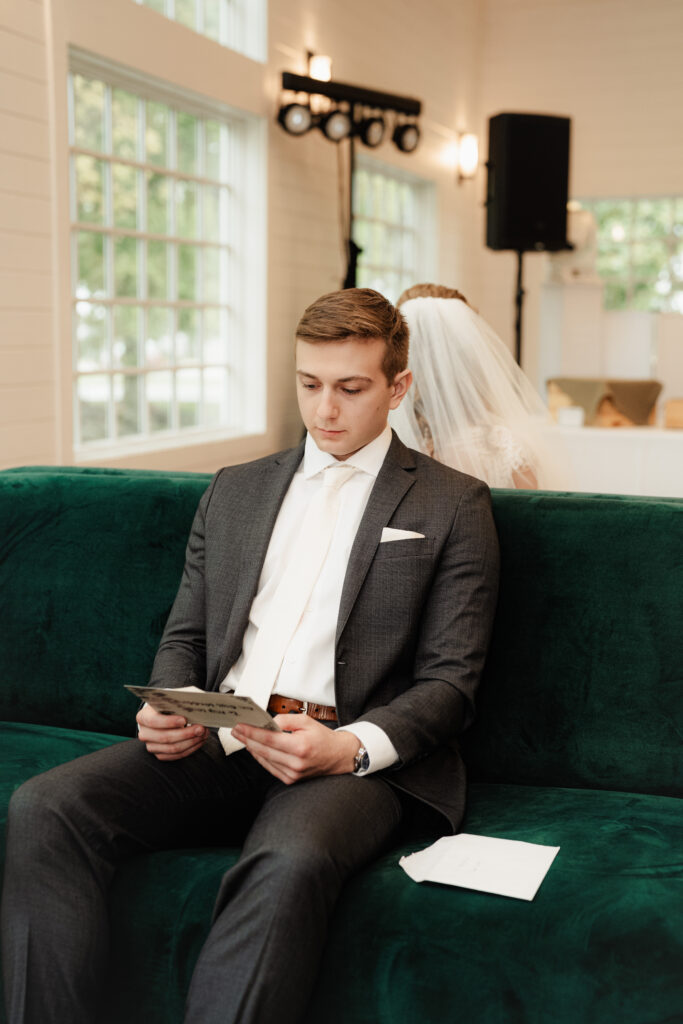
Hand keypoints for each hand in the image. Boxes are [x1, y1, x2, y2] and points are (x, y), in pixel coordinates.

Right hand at [136, 703, 208, 760]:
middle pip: (164, 737)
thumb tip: (196, 701)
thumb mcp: (175, 696)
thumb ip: (183, 696)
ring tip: (203, 733)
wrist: (166, 714)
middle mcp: (145, 733)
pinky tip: (199, 740)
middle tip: (201, 728)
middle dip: (185, 734)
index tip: (184, 720)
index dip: (169, 721)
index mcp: (144, 716)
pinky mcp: (160, 754)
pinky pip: (176, 756)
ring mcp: (151, 745)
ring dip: (191, 742)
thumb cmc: (171, 704)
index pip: (153, 720)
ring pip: (172, 748)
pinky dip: (190, 748)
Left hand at [231, 714, 360, 784]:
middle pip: (263, 750)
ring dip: (251, 747)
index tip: (240, 726)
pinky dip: (261, 757)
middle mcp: (296, 763)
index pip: (269, 739)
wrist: (338, 756)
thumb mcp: (306, 721)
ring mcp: (293, 774)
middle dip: (247, 739)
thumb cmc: (323, 738)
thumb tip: (267, 722)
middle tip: (236, 730)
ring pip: (265, 759)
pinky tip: (254, 748)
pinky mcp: (291, 779)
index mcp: (300, 746)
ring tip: (242, 737)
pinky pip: (270, 767)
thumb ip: (285, 719)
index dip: (251, 732)